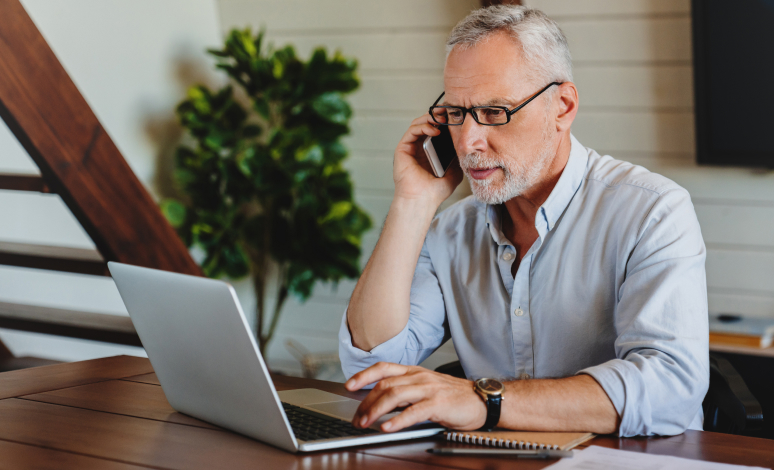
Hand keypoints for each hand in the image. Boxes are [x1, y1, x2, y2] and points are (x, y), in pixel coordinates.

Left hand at [344, 362, 486, 432]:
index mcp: (415, 372)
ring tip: (365, 423)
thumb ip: (405, 391)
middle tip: (356, 418)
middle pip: (384, 384)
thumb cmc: (454, 396)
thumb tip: (380, 402)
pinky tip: (387, 427)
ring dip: (375, 410)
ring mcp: (429, 389)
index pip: (384, 368)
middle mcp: (419, 377)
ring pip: (395, 395)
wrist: (482, 400)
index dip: (364, 375)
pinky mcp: (439, 404)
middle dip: (365, 402)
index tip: (349, 385)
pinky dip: (397, 420)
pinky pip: (414, 411)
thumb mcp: (426, 388)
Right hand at [393, 115, 462, 206]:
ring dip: (430, 118)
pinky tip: (435, 130)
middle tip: (448, 111)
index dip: (444, 120)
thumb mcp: (454, 170)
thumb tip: (466, 143)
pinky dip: (423, 126)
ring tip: (442, 119)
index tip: (456, 115)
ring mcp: (410, 148)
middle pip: (426, 123)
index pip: (436, 129)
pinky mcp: (402, 149)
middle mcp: (419, 147)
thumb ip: (457, 157)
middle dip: (437, 115)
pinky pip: (411, 131)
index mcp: (430, 152)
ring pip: (418, 124)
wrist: (423, 200)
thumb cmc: (436, 190)